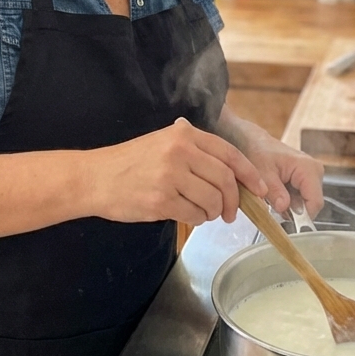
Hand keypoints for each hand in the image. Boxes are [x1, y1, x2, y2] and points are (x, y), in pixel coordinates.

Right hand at [86, 118, 267, 225]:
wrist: (93, 178)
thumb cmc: (128, 163)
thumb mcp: (160, 141)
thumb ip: (192, 146)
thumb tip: (229, 164)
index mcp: (183, 135)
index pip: (228, 154)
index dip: (249, 174)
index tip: (261, 189)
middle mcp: (179, 152)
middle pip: (225, 180)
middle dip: (234, 201)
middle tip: (231, 213)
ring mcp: (170, 177)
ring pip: (212, 200)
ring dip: (213, 212)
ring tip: (204, 213)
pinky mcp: (160, 201)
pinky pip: (194, 215)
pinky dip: (197, 220)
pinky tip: (188, 216)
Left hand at [217, 109, 323, 218]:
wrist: (254, 142)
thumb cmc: (258, 152)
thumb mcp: (263, 173)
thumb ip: (275, 191)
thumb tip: (285, 207)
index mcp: (308, 168)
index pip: (315, 202)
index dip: (303, 218)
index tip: (287, 225)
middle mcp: (315, 171)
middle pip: (312, 204)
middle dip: (294, 212)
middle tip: (273, 208)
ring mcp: (312, 175)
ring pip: (307, 203)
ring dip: (290, 207)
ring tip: (273, 199)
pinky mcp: (306, 179)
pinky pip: (302, 198)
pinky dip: (289, 202)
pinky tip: (276, 195)